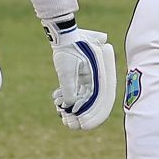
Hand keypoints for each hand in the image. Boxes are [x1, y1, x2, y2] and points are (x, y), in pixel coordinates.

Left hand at [44, 16, 115, 130]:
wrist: (64, 33)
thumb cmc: (68, 48)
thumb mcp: (67, 70)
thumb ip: (69, 88)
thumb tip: (69, 106)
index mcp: (99, 76)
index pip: (102, 100)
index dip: (94, 115)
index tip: (84, 125)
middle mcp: (96, 78)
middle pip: (92, 102)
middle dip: (81, 115)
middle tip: (70, 125)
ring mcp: (87, 77)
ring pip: (82, 99)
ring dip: (71, 108)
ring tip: (60, 113)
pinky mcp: (78, 76)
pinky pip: (74, 92)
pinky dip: (66, 98)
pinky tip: (56, 100)